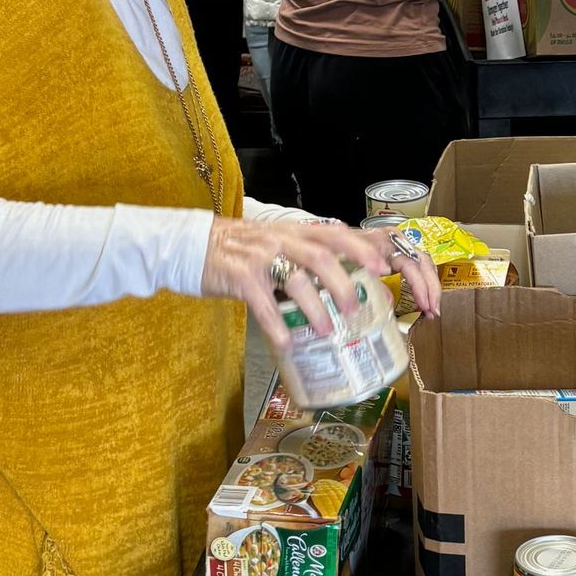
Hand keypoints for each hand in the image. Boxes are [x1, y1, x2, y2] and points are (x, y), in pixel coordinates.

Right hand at [201, 216, 438, 347]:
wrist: (192, 244)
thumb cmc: (241, 249)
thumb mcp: (276, 243)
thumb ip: (306, 258)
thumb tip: (345, 284)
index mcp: (294, 232)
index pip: (335, 234)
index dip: (361, 249)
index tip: (382, 269)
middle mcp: (280, 240)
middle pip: (321, 257)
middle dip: (344, 284)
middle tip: (356, 308)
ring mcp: (260, 258)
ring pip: (296, 281)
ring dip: (316, 309)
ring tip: (327, 331)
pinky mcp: (240, 278)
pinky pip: (264, 304)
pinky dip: (277, 326)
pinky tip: (287, 343)